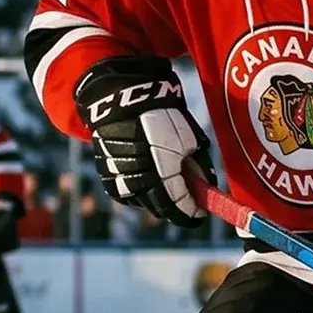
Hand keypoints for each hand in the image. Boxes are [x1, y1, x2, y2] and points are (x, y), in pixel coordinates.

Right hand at [73, 57, 213, 229]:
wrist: (124, 98)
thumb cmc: (163, 115)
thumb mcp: (190, 140)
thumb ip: (198, 168)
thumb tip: (205, 187)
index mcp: (162, 174)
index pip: (180, 208)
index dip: (193, 213)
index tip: (201, 213)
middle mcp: (138, 183)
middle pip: (161, 210)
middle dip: (177, 207)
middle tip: (188, 198)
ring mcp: (120, 181)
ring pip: (144, 203)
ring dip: (157, 198)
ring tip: (166, 180)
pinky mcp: (107, 176)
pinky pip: (127, 194)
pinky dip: (139, 191)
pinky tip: (146, 176)